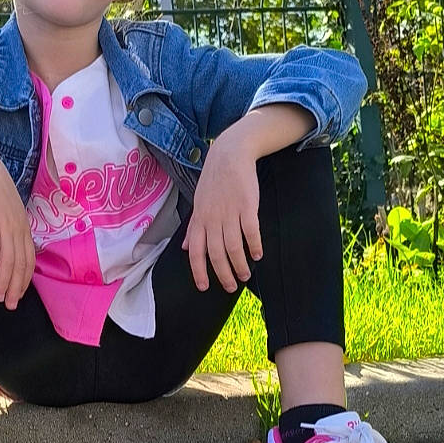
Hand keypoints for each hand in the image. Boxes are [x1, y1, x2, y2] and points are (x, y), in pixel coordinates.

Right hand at [0, 150, 36, 308]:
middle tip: (9, 305)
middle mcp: (18, 230)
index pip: (29, 260)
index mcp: (24, 229)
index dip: (25, 280)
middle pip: (20, 265)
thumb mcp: (8, 213)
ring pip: (8, 260)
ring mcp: (6, 226)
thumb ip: (10, 230)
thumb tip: (7, 249)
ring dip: (3, 281)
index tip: (18, 295)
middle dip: (16, 288)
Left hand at [181, 133, 262, 292]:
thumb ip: (194, 228)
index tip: (204, 287)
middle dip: (223, 274)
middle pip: (216, 254)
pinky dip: (254, 245)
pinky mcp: (247, 205)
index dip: (198, 271)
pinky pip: (250, 230)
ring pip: (233, 246)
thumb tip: (185, 248)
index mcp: (200, 220)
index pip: (196, 252)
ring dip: (239, 264)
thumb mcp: (198, 204)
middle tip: (230, 287)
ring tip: (245, 276)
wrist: (230, 155)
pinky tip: (257, 255)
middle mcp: (212, 219)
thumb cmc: (214, 181)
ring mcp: (230, 212)